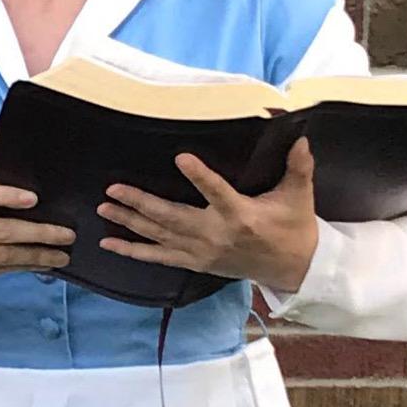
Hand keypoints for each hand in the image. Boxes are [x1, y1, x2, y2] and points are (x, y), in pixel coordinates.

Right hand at [0, 182, 74, 298]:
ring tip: (61, 255)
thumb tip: (28, 202)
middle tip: (66, 235)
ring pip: (3, 257)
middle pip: (0, 232)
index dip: (7, 197)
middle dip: (38, 234)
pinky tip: (40, 264)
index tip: (34, 200)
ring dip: (36, 256)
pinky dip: (22, 267)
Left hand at [99, 138, 319, 290]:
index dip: (199, 176)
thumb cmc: (294, 227)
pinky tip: (109, 245)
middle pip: (172, 217)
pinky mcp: (195, 262)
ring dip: (130, 222)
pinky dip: (133, 251)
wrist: (292, 268)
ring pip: (160, 236)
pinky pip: (158, 258)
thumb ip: (299, 167)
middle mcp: (215, 235)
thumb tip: (302, 137)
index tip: (181, 158)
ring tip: (105, 208)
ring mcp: (201, 251)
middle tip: (113, 189)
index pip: (217, 192)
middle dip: (140, 203)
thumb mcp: (299, 196)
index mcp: (240, 215)